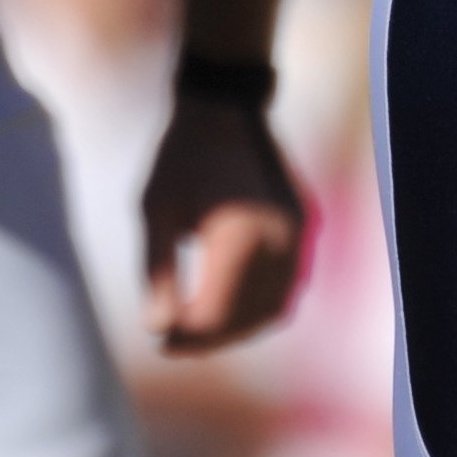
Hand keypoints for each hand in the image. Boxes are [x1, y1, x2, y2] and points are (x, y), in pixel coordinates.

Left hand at [141, 94, 310, 353]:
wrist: (225, 112)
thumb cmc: (180, 159)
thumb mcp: (154, 212)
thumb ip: (157, 272)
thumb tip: (157, 329)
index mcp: (238, 235)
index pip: (215, 313)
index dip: (186, 335)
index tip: (159, 338)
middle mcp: (278, 240)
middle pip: (246, 318)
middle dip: (210, 339)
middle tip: (172, 343)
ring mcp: (297, 237)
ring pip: (273, 310)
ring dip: (238, 329)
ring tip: (198, 331)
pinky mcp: (302, 232)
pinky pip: (287, 289)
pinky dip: (259, 309)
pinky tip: (228, 309)